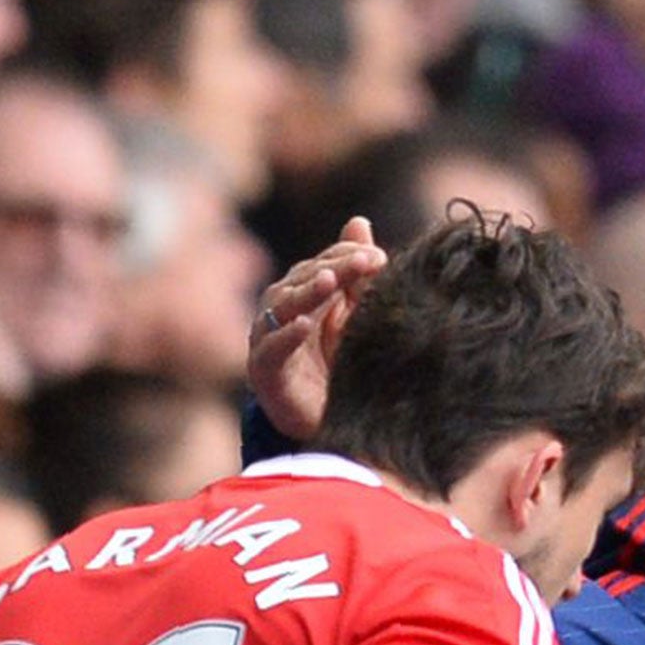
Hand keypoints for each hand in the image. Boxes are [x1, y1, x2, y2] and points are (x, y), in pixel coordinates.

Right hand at [246, 215, 387, 441]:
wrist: (328, 424)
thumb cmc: (340, 366)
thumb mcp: (355, 318)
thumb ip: (356, 274)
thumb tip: (359, 221)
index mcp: (305, 295)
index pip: (324, 265)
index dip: (348, 257)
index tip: (381, 257)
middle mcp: (283, 312)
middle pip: (303, 280)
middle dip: (334, 268)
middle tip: (364, 261)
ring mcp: (269, 340)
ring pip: (282, 307)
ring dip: (306, 292)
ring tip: (331, 281)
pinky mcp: (263, 372)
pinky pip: (270, 349)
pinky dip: (286, 335)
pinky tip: (305, 325)